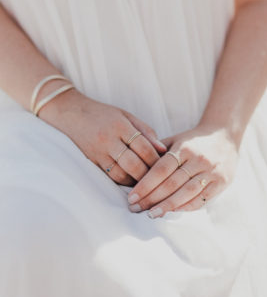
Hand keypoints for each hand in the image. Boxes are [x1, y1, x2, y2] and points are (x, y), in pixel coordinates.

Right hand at [38, 88, 166, 185]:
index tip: (165, 166)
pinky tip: (131, 180)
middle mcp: (108, 140)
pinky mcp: (91, 161)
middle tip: (158, 179)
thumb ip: (145, 131)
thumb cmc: (103, 114)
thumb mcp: (126, 115)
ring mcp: (98, 152)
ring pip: (121, 174)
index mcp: (120, 126)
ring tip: (147, 182)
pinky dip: (123, 181)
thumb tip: (162, 150)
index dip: (156, 160)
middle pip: (134, 164)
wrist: (71, 114)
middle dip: (148, 174)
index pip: (144, 147)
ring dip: (136, 181)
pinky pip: (109, 176)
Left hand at [127, 125, 238, 216]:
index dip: (145, 185)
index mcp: (184, 148)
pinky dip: (186, 207)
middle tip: (135, 208)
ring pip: (186, 193)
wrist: (224, 135)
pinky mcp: (221, 182)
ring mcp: (211, 172)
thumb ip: (158, 152)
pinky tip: (172, 211)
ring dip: (167, 206)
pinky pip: (202, 198)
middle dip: (151, 198)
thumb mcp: (176, 139)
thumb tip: (137, 168)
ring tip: (151, 214)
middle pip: (171, 183)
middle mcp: (198, 160)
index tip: (132, 197)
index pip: (161, 169)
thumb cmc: (193, 140)